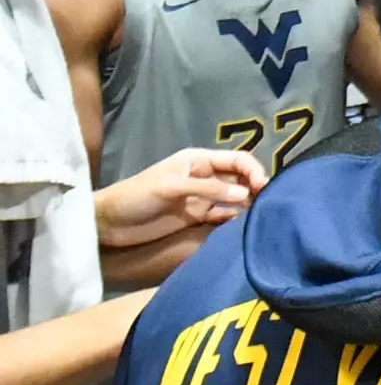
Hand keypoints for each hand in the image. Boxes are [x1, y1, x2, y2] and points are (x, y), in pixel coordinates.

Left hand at [94, 148, 268, 248]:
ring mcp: (203, 198)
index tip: (263, 187)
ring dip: (249, 203)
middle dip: (256, 186)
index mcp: (199, 160)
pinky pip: (225, 216)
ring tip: (261, 215)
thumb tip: (246, 195)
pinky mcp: (199, 218)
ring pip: (236, 198)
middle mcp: (206, 176)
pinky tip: (245, 225)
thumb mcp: (172, 187)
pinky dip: (236, 219)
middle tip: (267, 203)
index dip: (253, 170)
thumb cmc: (137, 196)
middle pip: (240, 178)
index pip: (237, 160)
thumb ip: (209, 190)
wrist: (109, 223)